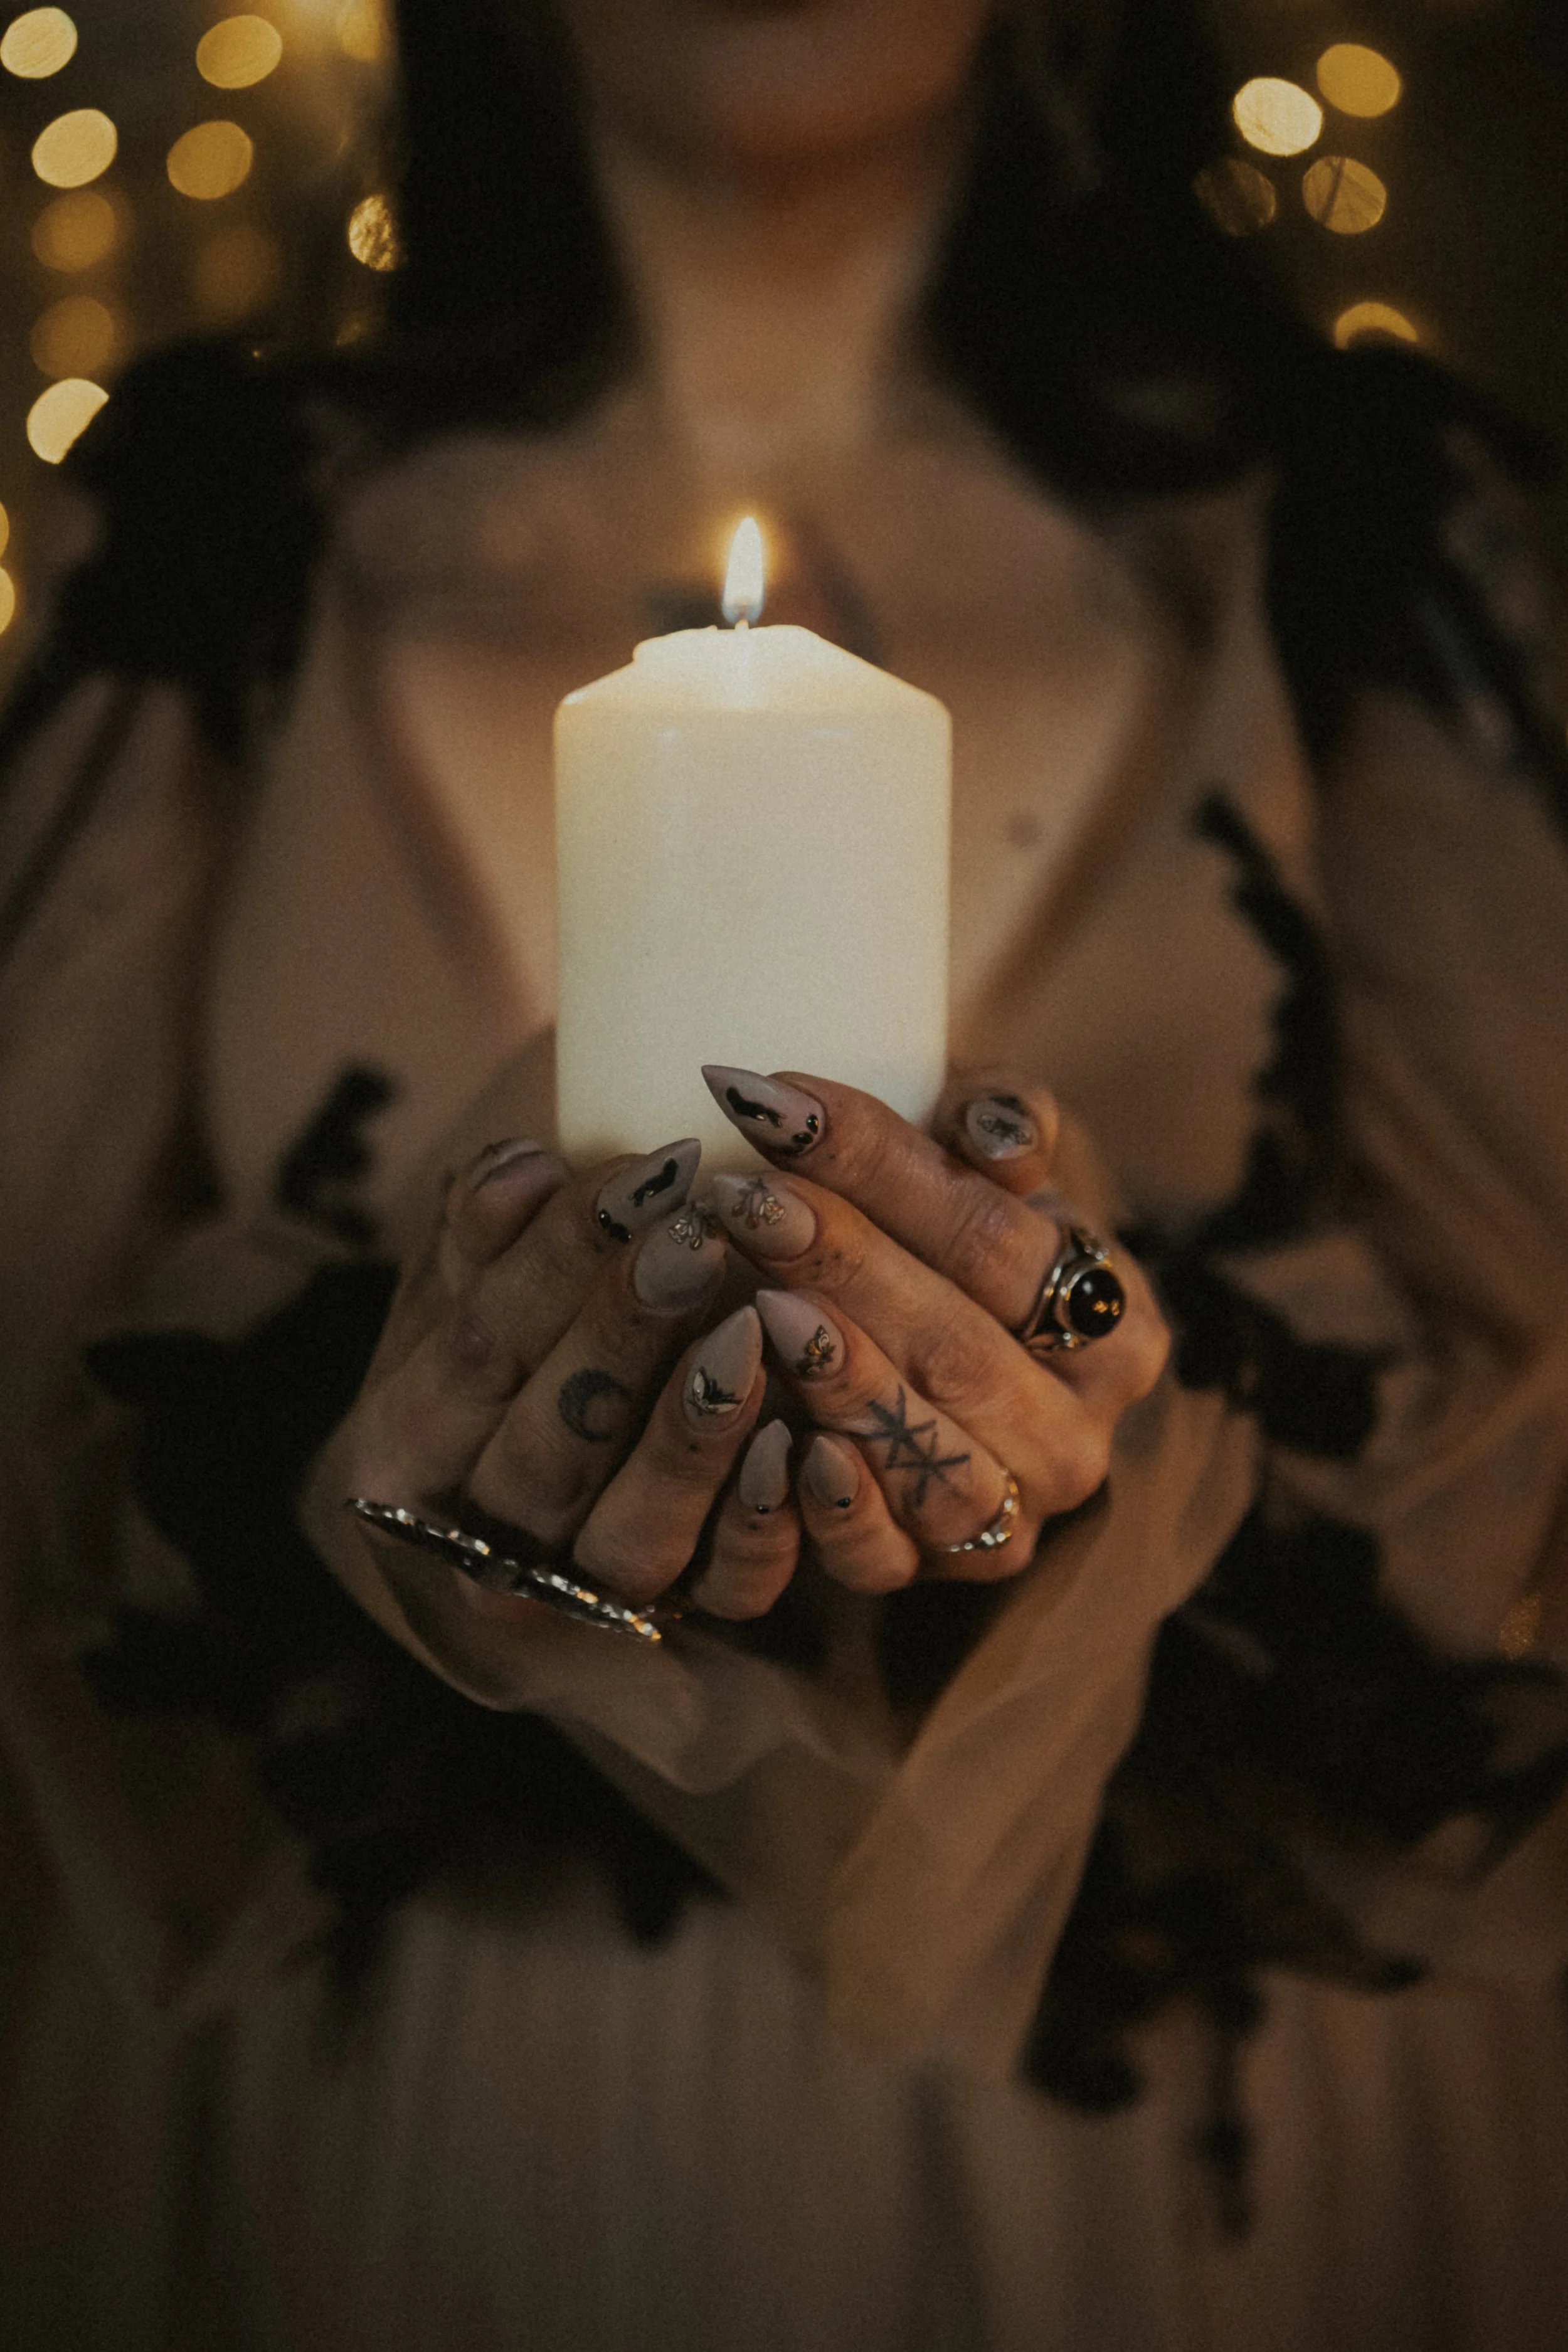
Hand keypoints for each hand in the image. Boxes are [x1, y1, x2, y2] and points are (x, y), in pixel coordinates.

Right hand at [301, 1132, 778, 1703]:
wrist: (574, 1430)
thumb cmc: (521, 1332)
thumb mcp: (481, 1274)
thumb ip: (490, 1228)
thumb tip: (522, 1168)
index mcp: (409, 1448)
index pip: (476, 1353)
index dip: (549, 1263)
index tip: (634, 1175)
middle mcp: (489, 1541)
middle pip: (547, 1453)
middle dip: (622, 1340)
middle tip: (695, 1241)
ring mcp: (591, 1589)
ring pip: (633, 1538)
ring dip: (690, 1438)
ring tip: (748, 1334)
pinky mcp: (693, 1612)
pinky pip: (731, 1590)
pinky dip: (764, 1524)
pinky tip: (802, 1444)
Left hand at [687, 1063, 1168, 1614]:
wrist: (962, 1359)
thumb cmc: (968, 1239)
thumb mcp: (996, 1161)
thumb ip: (1001, 1120)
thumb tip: (993, 1132)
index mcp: (1117, 1324)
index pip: (996, 1237)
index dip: (885, 1166)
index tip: (779, 1104)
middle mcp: (1079, 1436)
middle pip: (955, 1345)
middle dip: (843, 1263)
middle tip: (744, 1197)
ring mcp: (1011, 1516)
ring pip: (928, 1457)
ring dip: (838, 1381)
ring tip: (757, 1303)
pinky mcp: (933, 1576)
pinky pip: (882, 1554)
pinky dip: (830, 1504)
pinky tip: (774, 1440)